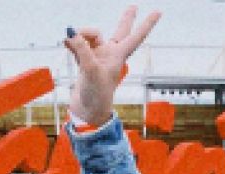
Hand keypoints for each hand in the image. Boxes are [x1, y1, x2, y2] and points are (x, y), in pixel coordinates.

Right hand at [64, 6, 160, 126]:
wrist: (87, 113)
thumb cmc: (96, 96)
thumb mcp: (90, 70)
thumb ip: (81, 49)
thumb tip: (71, 34)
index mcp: (118, 56)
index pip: (135, 36)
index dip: (146, 24)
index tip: (159, 12)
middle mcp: (110, 55)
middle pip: (120, 32)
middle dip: (126, 20)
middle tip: (134, 7)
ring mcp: (97, 59)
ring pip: (92, 38)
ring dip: (80, 35)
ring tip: (69, 38)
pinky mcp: (85, 65)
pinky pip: (79, 48)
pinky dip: (72, 43)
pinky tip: (65, 42)